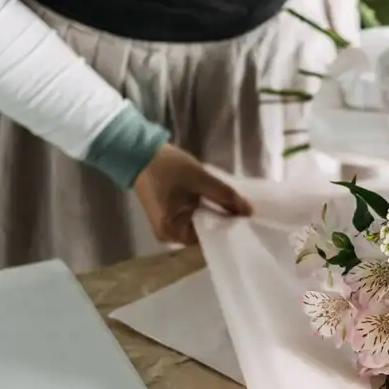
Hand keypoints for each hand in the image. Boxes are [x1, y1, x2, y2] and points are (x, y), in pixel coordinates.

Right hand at [134, 143, 252, 245]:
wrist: (139, 151)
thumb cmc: (168, 168)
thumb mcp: (201, 180)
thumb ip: (226, 196)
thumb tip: (249, 212)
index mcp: (174, 233)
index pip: (210, 237)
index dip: (230, 227)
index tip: (248, 219)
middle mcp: (169, 236)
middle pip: (206, 232)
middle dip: (224, 220)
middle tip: (246, 211)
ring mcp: (168, 225)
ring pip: (201, 223)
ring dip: (215, 213)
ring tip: (236, 205)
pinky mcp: (169, 214)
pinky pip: (193, 216)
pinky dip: (205, 209)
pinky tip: (218, 201)